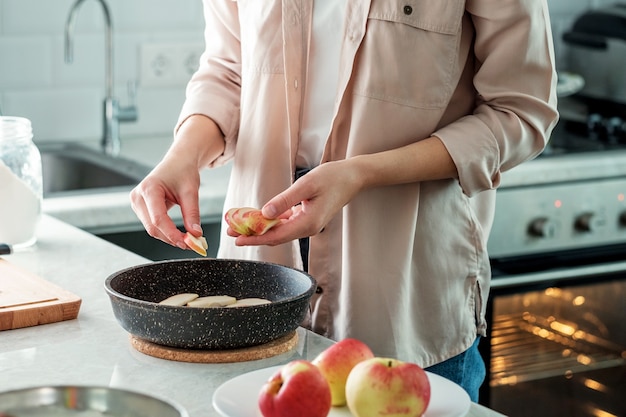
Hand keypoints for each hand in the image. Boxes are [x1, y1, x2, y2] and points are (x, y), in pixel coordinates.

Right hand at [130, 116, 224, 249]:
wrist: (178, 162)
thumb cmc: (183, 171)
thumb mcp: (191, 191)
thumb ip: (192, 214)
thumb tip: (195, 234)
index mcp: (149, 189)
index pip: (158, 219)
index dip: (172, 234)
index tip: (187, 243)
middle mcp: (138, 196)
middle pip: (153, 227)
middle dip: (172, 238)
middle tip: (191, 244)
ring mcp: (136, 202)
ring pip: (152, 229)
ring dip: (169, 236)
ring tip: (188, 239)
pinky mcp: (140, 207)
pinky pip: (152, 225)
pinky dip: (165, 231)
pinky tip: (178, 233)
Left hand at [229, 160, 363, 246]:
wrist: (353, 177)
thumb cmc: (333, 177)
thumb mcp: (306, 185)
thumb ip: (285, 200)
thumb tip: (265, 212)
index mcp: (307, 223)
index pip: (276, 236)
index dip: (255, 238)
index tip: (237, 239)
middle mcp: (307, 228)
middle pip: (275, 237)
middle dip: (253, 235)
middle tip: (231, 232)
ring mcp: (308, 224)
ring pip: (279, 230)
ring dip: (260, 228)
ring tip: (240, 225)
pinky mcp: (308, 218)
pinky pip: (286, 223)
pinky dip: (272, 221)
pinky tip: (260, 217)